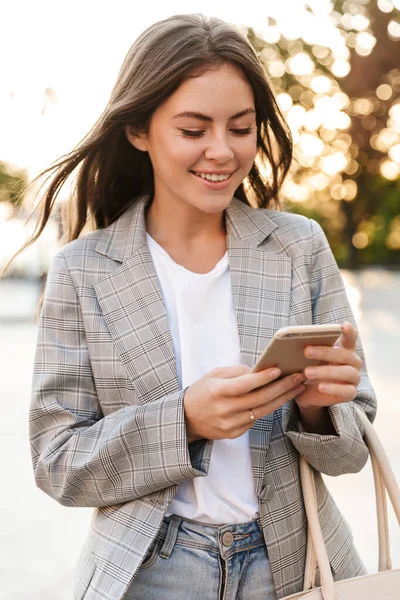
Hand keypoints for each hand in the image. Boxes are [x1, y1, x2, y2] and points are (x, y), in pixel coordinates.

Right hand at [183, 365, 304, 441]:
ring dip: (282, 399)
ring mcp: (229, 424)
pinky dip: (268, 408)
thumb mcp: (214, 375)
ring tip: (297, 387)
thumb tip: (260, 370)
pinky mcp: (233, 434)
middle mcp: (224, 409)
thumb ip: (236, 372)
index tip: (279, 370)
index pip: (244, 384)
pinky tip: (280, 398)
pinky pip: (255, 420)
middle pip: (259, 399)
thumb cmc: (202, 392)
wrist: (186, 418)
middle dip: (282, 387)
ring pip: (262, 411)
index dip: (262, 378)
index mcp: (217, 391)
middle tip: (299, 377)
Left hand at [295, 321, 361, 409]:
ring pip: (346, 372)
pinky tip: (320, 387)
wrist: (309, 393)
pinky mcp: (350, 393)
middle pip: (344, 354)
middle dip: (325, 351)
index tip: (343, 325)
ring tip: (307, 372)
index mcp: (345, 349)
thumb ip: (308, 349)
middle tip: (306, 351)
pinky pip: (345, 390)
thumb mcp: (307, 359)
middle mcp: (353, 362)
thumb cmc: (310, 370)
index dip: (348, 331)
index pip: (350, 338)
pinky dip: (332, 388)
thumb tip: (294, 341)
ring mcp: (354, 378)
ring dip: (326, 371)